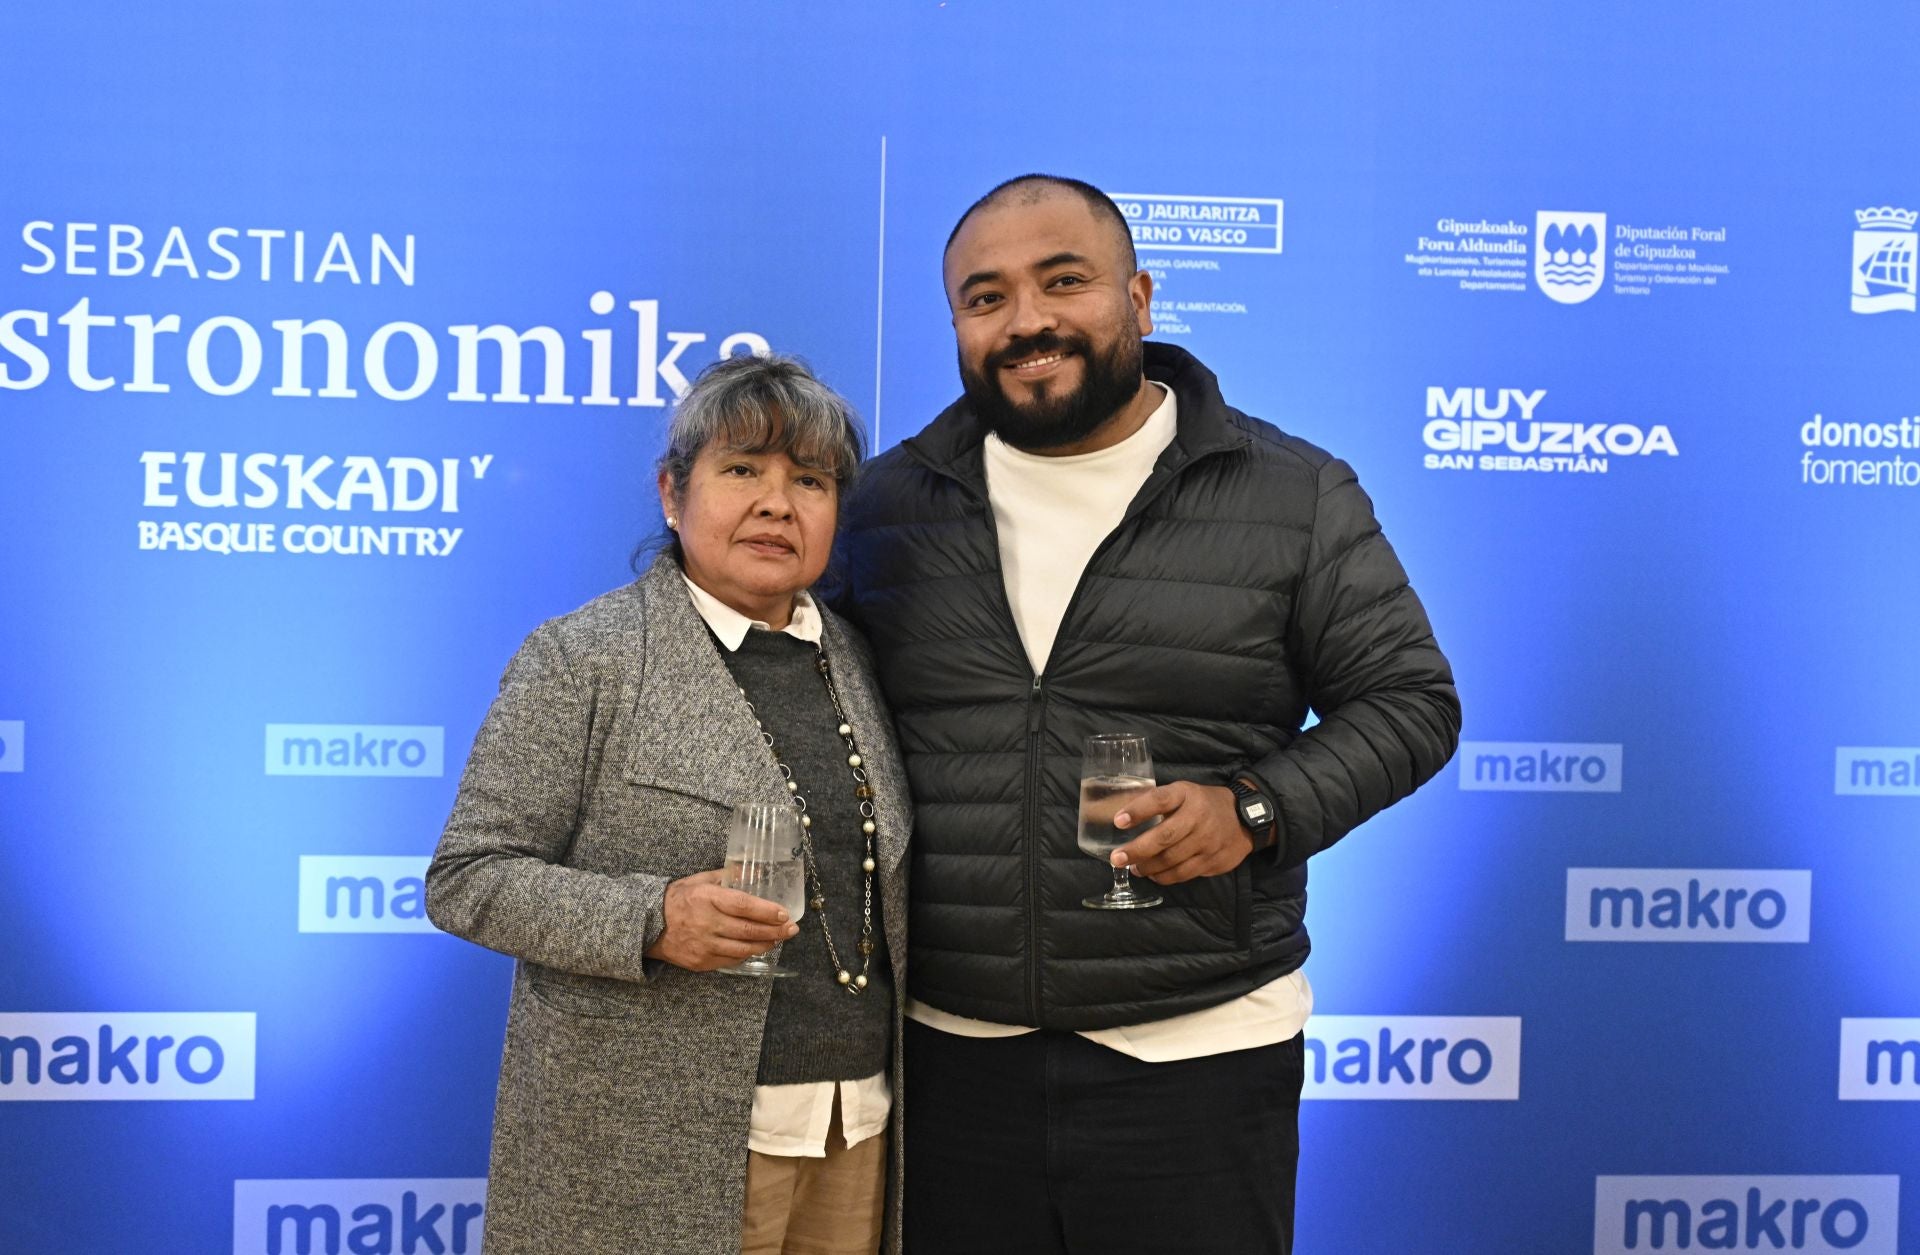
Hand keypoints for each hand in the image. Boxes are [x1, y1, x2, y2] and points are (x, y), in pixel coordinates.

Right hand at [644, 869, 798, 971]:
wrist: (648, 924)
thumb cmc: (677, 898)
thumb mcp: (700, 880)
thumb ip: (728, 875)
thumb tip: (755, 870)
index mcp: (708, 899)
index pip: (744, 906)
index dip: (767, 911)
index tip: (784, 914)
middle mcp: (707, 923)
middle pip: (748, 930)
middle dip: (775, 931)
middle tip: (792, 929)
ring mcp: (704, 946)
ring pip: (743, 949)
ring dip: (765, 945)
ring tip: (778, 939)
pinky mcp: (701, 962)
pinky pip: (731, 961)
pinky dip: (746, 955)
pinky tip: (756, 948)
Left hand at [1111, 782, 1253, 884]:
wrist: (1245, 819)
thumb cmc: (1203, 804)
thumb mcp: (1183, 793)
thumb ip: (1157, 802)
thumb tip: (1118, 814)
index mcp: (1187, 795)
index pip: (1160, 800)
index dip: (1138, 810)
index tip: (1118, 821)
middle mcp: (1198, 817)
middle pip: (1164, 837)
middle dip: (1137, 850)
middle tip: (1117, 858)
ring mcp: (1207, 841)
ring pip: (1171, 860)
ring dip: (1147, 867)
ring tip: (1133, 867)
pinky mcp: (1213, 861)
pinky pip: (1183, 873)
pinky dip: (1164, 877)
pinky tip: (1153, 874)